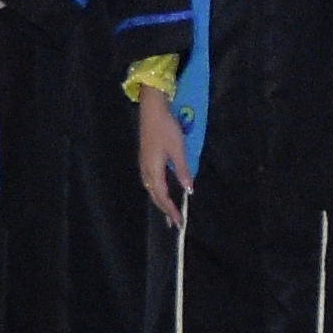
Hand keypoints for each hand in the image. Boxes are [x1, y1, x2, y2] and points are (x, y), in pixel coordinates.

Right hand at [136, 86, 193, 223]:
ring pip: (151, 188)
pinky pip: (150, 181)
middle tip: (174, 223)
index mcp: (154, 170)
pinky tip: (161, 190)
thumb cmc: (166, 128)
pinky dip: (157, 190)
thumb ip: (183, 171)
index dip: (171, 210)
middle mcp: (146, 169)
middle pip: (154, 195)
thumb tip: (189, 190)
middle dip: (164, 209)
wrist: (152, 109)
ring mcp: (144, 163)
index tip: (179, 222)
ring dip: (160, 201)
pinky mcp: (145, 157)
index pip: (162, 196)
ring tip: (168, 210)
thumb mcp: (178, 149)